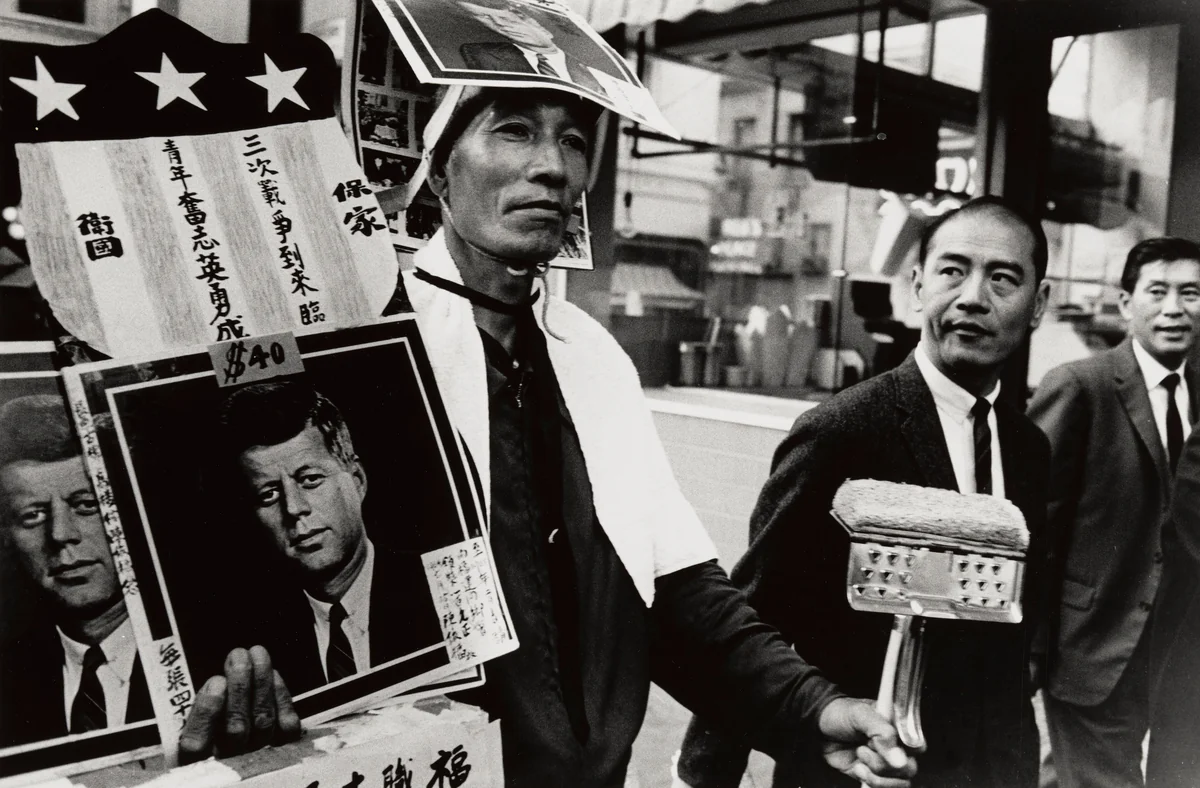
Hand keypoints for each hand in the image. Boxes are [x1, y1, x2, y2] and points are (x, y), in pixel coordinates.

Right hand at [179, 646, 301, 762]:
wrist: (232, 728)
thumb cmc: (206, 716)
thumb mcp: (187, 713)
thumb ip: (198, 703)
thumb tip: (218, 684)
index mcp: (194, 757)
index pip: (197, 745)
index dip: (207, 713)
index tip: (215, 681)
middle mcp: (227, 760)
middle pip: (235, 728)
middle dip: (240, 686)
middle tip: (239, 655)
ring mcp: (256, 752)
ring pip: (263, 721)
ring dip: (261, 683)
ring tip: (257, 654)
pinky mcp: (280, 744)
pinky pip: (286, 725)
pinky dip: (281, 697)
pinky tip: (273, 675)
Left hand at [818, 697, 916, 787]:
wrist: (818, 726)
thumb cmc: (840, 714)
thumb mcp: (860, 714)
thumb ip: (882, 732)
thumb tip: (900, 760)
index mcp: (897, 727)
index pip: (917, 745)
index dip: (906, 750)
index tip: (887, 747)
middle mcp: (895, 747)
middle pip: (909, 769)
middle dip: (885, 763)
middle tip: (865, 748)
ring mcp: (884, 763)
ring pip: (898, 782)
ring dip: (876, 774)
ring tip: (859, 757)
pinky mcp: (873, 776)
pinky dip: (872, 784)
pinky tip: (859, 770)